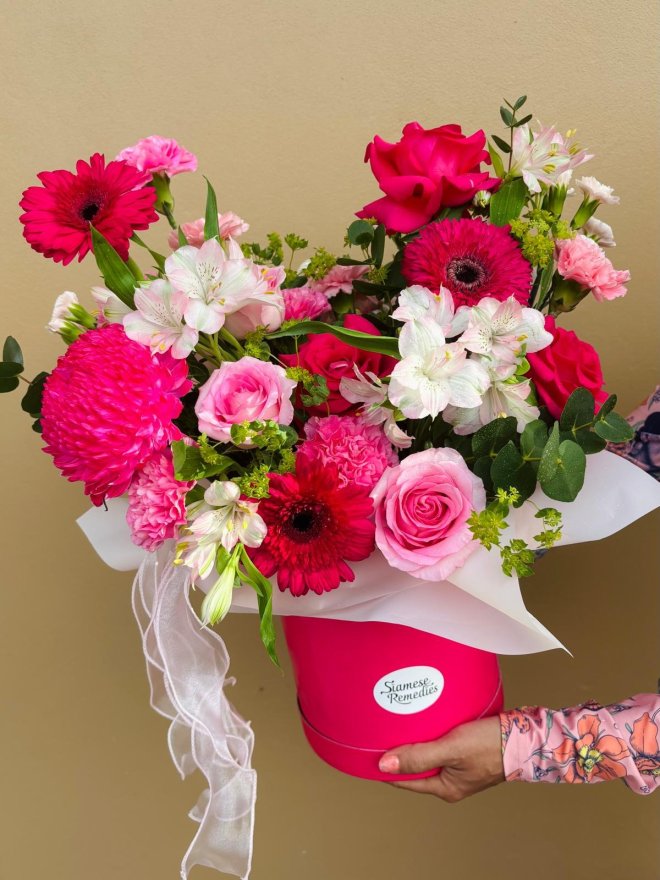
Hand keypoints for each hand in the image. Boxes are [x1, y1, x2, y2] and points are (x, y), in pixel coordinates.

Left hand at [378, 716, 504, 801]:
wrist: (527, 737)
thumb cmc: (491, 745)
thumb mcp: (450, 749)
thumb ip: (419, 757)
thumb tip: (385, 764)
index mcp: (445, 788)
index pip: (404, 780)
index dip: (385, 766)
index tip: (367, 751)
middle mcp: (451, 781)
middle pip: (415, 767)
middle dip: (400, 752)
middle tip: (381, 731)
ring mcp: (460, 767)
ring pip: (428, 755)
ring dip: (416, 741)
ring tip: (399, 722)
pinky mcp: (467, 752)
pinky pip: (441, 745)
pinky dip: (431, 735)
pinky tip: (425, 719)